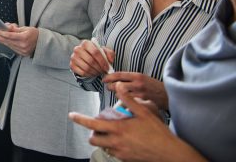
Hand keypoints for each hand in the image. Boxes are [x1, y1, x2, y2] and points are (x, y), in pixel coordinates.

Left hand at [0, 23, 38, 56]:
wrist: (42, 42)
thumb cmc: (34, 33)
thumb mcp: (26, 28)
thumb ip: (16, 28)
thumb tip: (7, 27)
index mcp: (24, 38)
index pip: (10, 36)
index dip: (2, 33)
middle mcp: (23, 45)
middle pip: (8, 41)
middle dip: (0, 37)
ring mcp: (23, 51)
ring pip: (10, 46)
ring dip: (3, 41)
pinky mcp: (23, 54)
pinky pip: (13, 49)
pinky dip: (8, 45)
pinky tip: (4, 42)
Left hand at [68, 83, 205, 161]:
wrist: (169, 153)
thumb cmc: (158, 132)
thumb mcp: (144, 112)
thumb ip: (129, 99)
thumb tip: (118, 86)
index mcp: (118, 129)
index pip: (92, 124)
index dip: (80, 119)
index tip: (72, 115)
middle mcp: (116, 142)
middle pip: (93, 139)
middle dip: (92, 133)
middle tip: (98, 126)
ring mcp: (120, 153)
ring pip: (102, 147)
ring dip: (102, 140)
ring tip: (111, 133)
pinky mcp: (125, 159)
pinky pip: (112, 153)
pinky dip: (112, 146)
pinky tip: (122, 140)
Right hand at [70, 40, 114, 77]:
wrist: (85, 57)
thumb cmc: (95, 54)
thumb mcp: (103, 51)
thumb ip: (109, 53)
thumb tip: (110, 60)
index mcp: (86, 43)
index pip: (95, 52)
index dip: (102, 61)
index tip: (107, 67)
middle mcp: (78, 49)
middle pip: (91, 61)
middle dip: (99, 68)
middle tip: (104, 71)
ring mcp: (73, 57)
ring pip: (87, 68)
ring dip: (95, 72)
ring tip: (99, 72)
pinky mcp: (72, 65)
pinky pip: (82, 72)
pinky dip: (90, 75)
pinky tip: (93, 73)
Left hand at [103, 72, 167, 109]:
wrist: (169, 95)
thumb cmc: (155, 87)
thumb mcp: (144, 78)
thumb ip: (131, 79)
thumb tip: (117, 80)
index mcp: (137, 75)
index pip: (119, 75)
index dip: (109, 77)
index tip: (104, 79)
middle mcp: (138, 83)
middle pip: (117, 85)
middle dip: (111, 87)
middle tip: (109, 88)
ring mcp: (140, 94)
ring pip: (121, 95)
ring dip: (117, 95)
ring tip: (118, 95)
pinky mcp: (142, 103)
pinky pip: (127, 103)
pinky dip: (124, 102)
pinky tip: (125, 102)